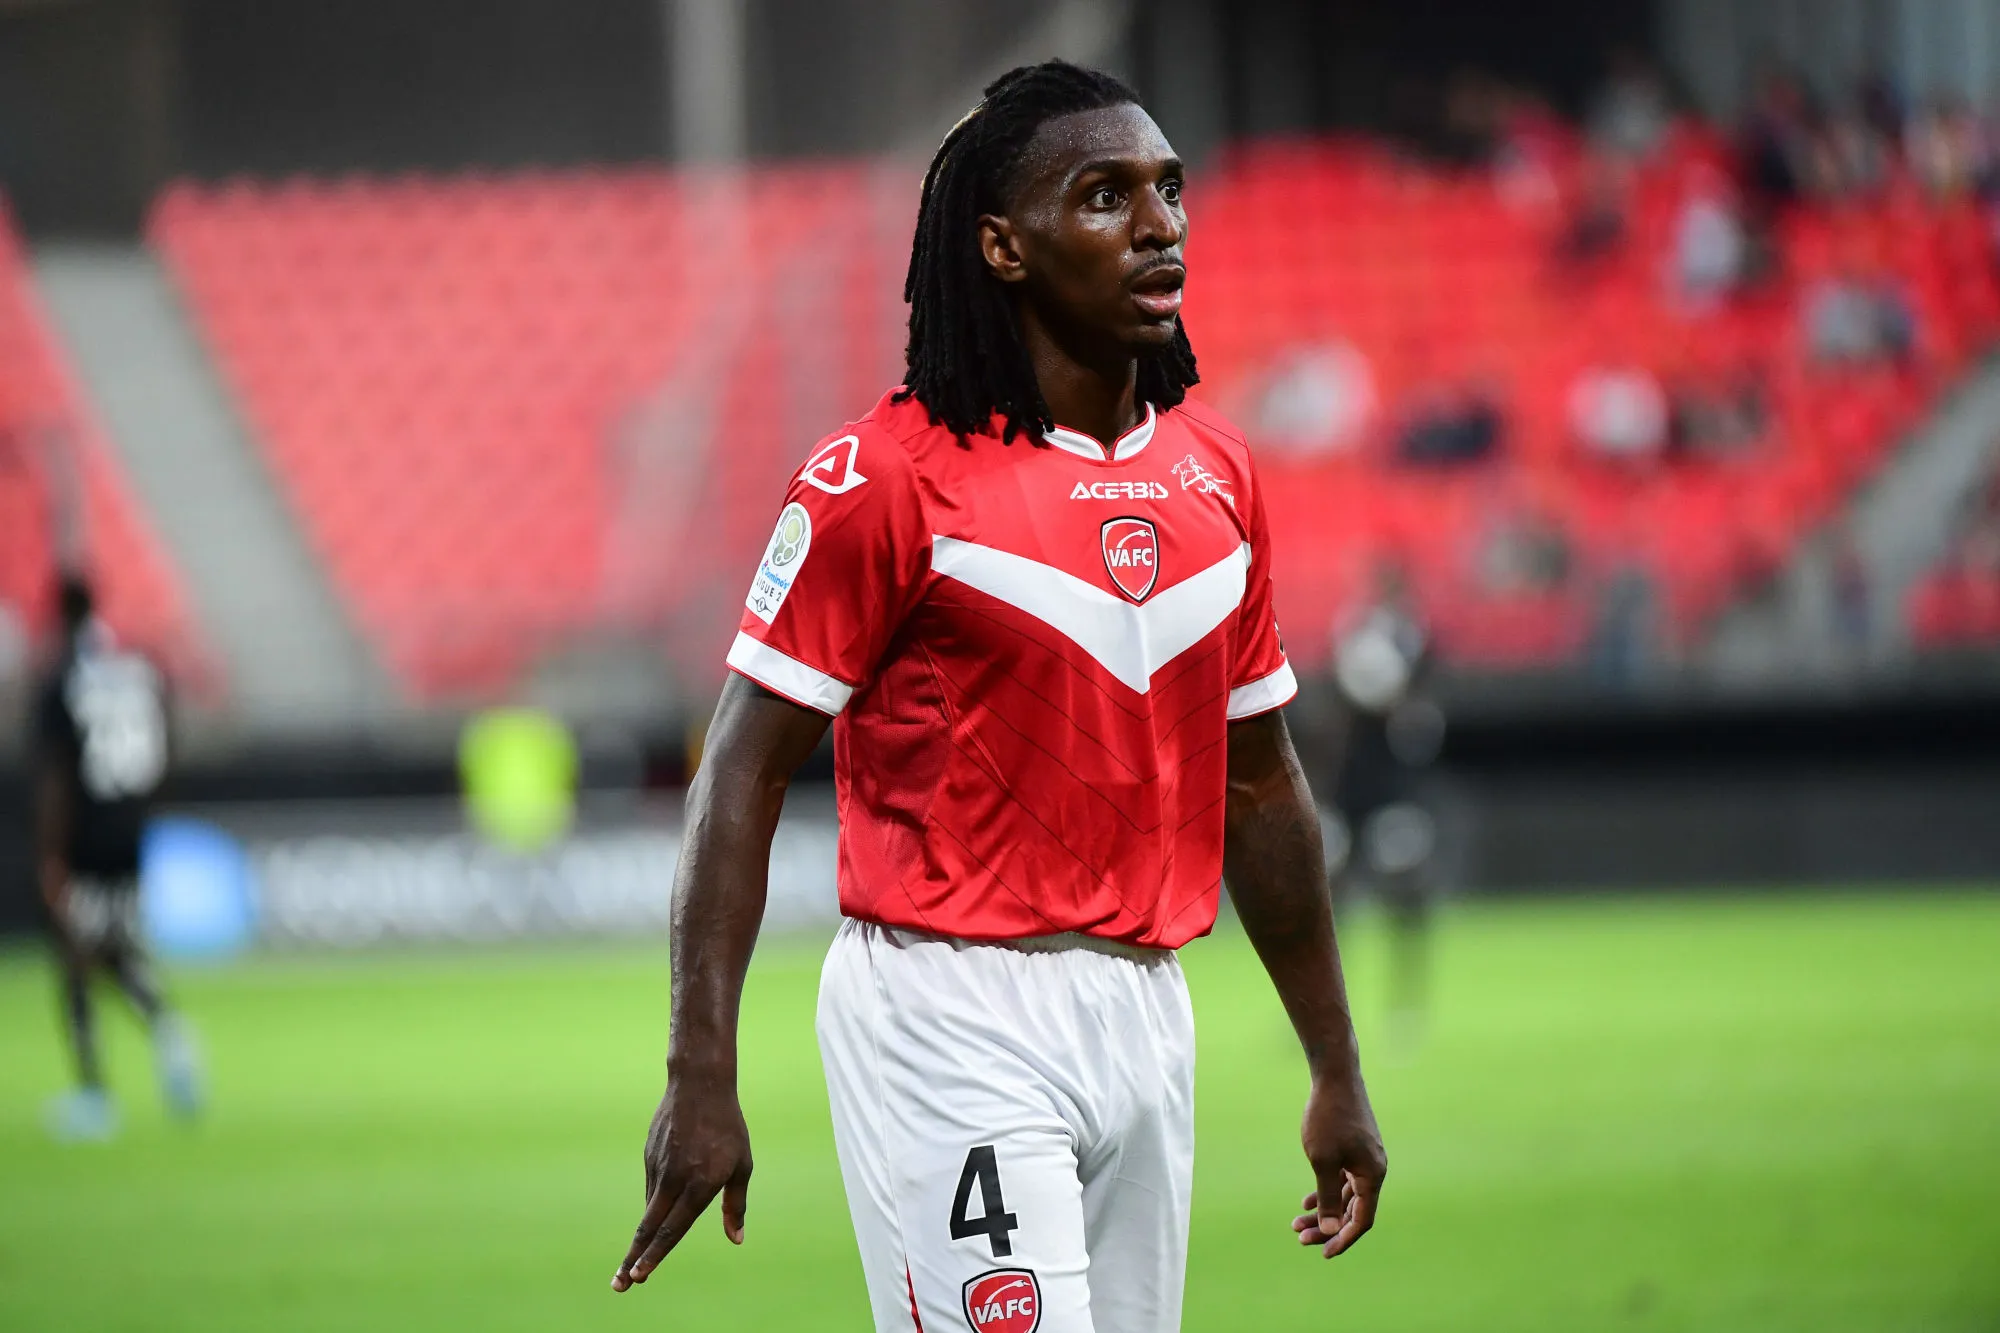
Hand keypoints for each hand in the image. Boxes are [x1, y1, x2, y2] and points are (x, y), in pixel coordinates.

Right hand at [611, 1067, 752, 1290]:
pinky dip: (655, 1203)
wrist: (699, 1084)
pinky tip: (662, 1205)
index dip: (656, 1255)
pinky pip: (651, 1187)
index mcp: (700, 1183)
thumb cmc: (728, 1127)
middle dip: (632, 1259)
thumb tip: (736, 1239)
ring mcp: (657, 1166)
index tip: (640, 1276)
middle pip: (649, 1227)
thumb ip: (735, 1204)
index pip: (674, 1228)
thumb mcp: (742, 1165)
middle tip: (619, 1285)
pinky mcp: (648, 1156)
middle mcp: (675, 1179)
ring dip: (643, 1236)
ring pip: (650, 1208)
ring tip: (637, 1259)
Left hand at [1291, 1069, 1385, 1257]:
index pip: (1361, 1220)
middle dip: (1327, 1227)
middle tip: (1299, 1237)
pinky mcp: (1355, 1148)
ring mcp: (1364, 1159)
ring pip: (1345, 1196)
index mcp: (1372, 1176)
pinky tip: (1307, 1201)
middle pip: (1352, 1210)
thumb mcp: (1322, 1161)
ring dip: (1324, 1211)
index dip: (1342, 1239)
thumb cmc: (1328, 1117)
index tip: (1322, 1253)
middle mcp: (1373, 1170)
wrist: (1335, 1076)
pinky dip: (1327, 1192)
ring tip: (1296, 1223)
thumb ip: (1328, 1197)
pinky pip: (1343, 1180)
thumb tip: (1331, 1230)